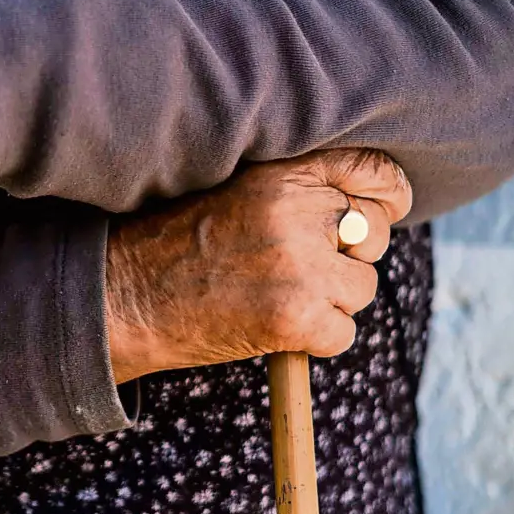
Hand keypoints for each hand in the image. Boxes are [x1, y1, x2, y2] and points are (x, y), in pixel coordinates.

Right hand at [105, 149, 411, 382]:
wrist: (126, 298)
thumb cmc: (176, 246)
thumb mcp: (237, 191)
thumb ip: (297, 189)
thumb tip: (368, 211)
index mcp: (283, 173)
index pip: (374, 172)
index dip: (387, 196)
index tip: (381, 212)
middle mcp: (296, 211)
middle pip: (374, 234)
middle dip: (348, 257)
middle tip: (298, 270)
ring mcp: (299, 265)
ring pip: (361, 288)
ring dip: (330, 302)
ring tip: (274, 297)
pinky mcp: (296, 316)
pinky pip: (342, 334)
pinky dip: (314, 341)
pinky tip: (271, 328)